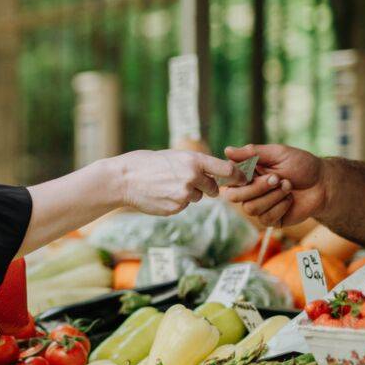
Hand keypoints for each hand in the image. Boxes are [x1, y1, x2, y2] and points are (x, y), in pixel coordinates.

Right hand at [113, 149, 244, 215]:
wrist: (123, 179)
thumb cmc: (146, 164)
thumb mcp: (173, 156)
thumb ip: (194, 165)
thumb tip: (214, 173)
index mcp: (193, 161)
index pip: (227, 170)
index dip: (238, 176)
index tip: (241, 179)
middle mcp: (192, 178)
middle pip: (212, 188)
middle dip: (206, 187)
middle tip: (187, 181)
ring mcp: (184, 195)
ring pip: (196, 198)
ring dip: (188, 194)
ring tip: (166, 186)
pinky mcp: (175, 208)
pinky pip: (183, 206)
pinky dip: (175, 202)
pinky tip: (160, 194)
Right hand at [220, 144, 325, 226]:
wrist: (324, 184)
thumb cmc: (302, 165)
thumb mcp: (278, 153)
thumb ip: (253, 152)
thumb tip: (227, 150)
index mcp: (247, 174)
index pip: (228, 179)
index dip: (235, 177)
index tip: (253, 171)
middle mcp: (248, 190)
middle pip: (234, 197)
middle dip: (257, 188)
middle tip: (277, 178)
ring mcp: (259, 206)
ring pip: (250, 208)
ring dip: (273, 196)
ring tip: (287, 186)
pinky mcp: (270, 219)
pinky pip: (265, 218)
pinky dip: (280, 206)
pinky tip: (290, 199)